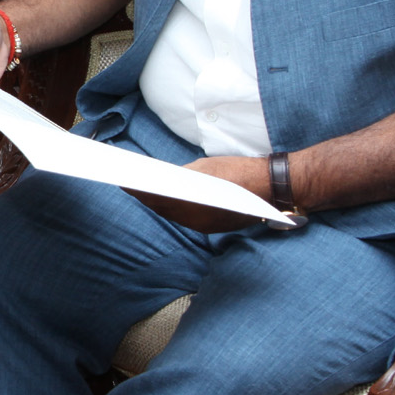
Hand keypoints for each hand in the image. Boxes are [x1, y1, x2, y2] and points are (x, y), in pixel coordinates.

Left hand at [129, 155, 273, 233]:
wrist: (271, 187)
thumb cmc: (240, 172)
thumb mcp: (206, 167)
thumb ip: (183, 174)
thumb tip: (165, 177)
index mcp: (193, 203)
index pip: (157, 197)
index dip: (138, 190)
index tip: (123, 181)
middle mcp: (195, 220)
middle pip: (162, 208)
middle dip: (144, 196)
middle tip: (127, 183)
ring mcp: (203, 226)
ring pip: (172, 215)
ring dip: (157, 203)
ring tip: (141, 190)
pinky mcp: (210, 227)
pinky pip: (185, 218)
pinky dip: (173, 208)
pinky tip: (165, 199)